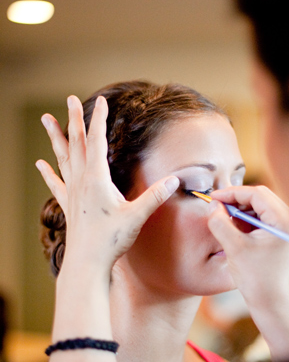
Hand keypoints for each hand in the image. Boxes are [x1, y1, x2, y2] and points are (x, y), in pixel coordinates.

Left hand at [36, 95, 179, 274]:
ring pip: (63, 158)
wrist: (87, 262)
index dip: (100, 120)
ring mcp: (72, 192)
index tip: (102, 101)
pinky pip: (56, 182)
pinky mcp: (69, 205)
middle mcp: (81, 181)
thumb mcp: (137, 216)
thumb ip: (155, 196)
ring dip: (56, 138)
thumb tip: (174, 180)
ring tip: (47, 119)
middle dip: (74, 119)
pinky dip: (48, 171)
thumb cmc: (111, 240)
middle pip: (77, 143)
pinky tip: (40, 164)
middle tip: (69, 99)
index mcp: (96, 179)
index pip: (98, 141)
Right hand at [206, 185, 288, 311]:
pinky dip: (251, 222)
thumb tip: (213, 205)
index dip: (232, 193)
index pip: (257, 194)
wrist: (274, 306)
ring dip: (243, 211)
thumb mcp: (234, 248)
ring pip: (264, 209)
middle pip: (262, 198)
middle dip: (238, 201)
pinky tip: (236, 230)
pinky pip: (267, 221)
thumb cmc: (257, 280)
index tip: (213, 198)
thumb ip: (221, 223)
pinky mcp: (287, 238)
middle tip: (217, 207)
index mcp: (285, 221)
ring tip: (225, 220)